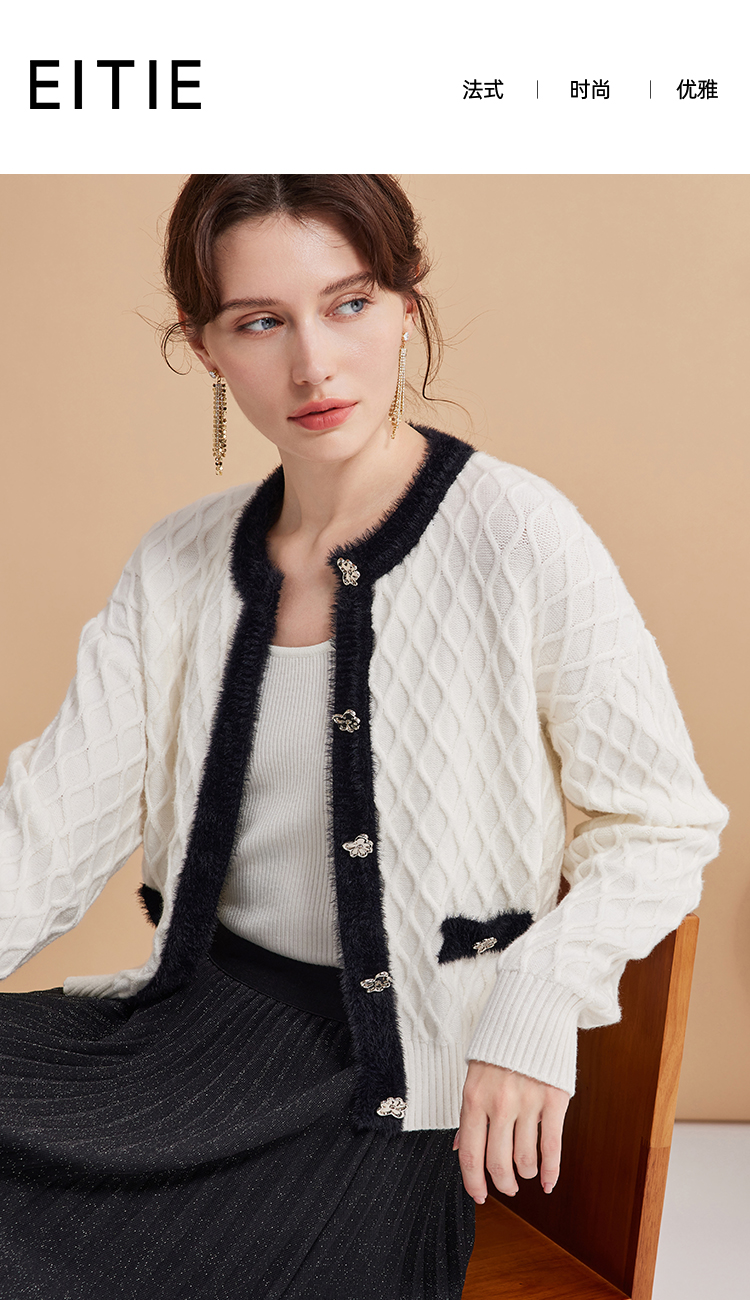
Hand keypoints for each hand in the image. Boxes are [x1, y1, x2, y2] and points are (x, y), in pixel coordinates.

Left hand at [454, 1060, 569, 1203]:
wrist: (531, 1011)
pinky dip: (551, 1171)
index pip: (470, 1154)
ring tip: (526, 1170)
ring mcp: (528, 1102)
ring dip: (526, 1173)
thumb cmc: (500, 1047)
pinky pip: (552, 1147)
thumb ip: (469, 1114)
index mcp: (473, 1098)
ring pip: (525, 1158)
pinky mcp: (554, 1099)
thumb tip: (458, 1149)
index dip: (474, 1182)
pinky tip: (548, 1182)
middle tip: (508, 1187)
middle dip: (504, 1183)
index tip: (480, 1195)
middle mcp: (499, 1103)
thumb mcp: (475, 1076)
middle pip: (498, 1162)